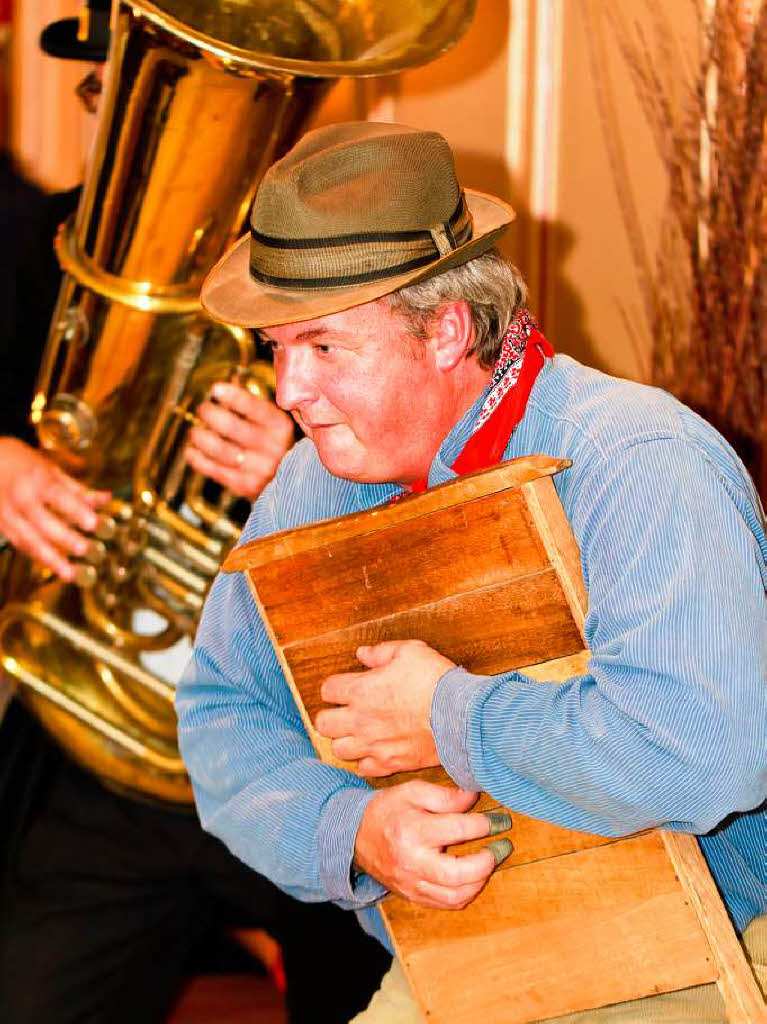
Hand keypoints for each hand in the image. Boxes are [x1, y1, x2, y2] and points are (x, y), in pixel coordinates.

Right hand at [0, 437, 109, 580]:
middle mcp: (21, 497)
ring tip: (70, 574)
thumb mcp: (52, 470)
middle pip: (43, 522)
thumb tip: (106, 499)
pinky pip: (19, 544)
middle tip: (85, 550)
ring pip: (29, 540)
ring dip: (51, 559)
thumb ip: (78, 489)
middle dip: (65, 538)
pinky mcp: (0, 525)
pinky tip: (53, 567)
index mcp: (37, 479)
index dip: (76, 511)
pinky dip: (36, 556)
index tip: (94, 523)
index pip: (59, 497)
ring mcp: (7, 513)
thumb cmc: (24, 463)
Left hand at [185, 381, 293, 500]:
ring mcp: (261, 469)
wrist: (289, 482)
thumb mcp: (270, 422)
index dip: (233, 396)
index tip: (215, 389)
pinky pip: (216, 471)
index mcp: (281, 427)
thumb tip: (226, 384)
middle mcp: (274, 448)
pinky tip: (192, 451)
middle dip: (211, 415)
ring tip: (195, 432)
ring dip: (202, 438)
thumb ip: (250, 405)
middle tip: (203, 409)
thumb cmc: (273, 444)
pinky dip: (199, 460)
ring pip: (221, 451)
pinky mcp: (247, 486)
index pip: (254, 407)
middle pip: (232, 427)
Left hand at [316, 640, 455, 775]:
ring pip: (339, 750)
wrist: (462, 717)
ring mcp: (373, 744)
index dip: (335, 687)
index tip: (346, 686)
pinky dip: (367, 760)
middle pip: (323, 724)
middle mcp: (360, 720)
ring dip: (346, 740)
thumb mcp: (410, 652)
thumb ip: (381, 652)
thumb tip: (362, 654)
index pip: (327, 690)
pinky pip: (364, 768)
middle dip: (332, 716)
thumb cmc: (436, 681)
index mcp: (361, 690)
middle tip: (346, 711)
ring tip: (360, 732)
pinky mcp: (390, 763)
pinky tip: (377, 749)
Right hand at [354, 781, 508, 907]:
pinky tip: (472, 877)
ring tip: (489, 861)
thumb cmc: (387, 810)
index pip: (458, 830)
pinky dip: (465, 893)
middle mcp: (412, 862)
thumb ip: (444, 796)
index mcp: (412, 831)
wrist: (355, 836)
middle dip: (488, 861)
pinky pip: (446, 904)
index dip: (486, 825)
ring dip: (480, 880)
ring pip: (456, 895)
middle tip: (502, 846)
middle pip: (460, 874)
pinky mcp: (413, 896)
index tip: (500, 821)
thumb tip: (474, 798)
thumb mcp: (412, 791)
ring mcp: (412, 884)